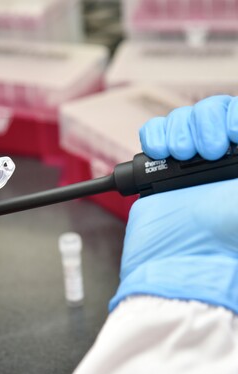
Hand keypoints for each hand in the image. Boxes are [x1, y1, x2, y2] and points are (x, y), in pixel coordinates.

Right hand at [110, 95, 237, 312]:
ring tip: (177, 153)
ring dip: (179, 130)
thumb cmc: (224, 229)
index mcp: (237, 161)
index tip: (233, 139)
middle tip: (207, 152)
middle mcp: (217, 155)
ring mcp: (186, 158)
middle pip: (210, 110)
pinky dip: (154, 136)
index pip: (235, 116)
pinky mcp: (157, 164)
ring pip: (181, 117)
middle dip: (205, 125)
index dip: (232, 118)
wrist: (183, 253)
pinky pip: (153, 133)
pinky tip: (159, 150)